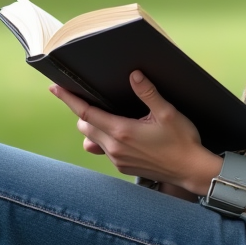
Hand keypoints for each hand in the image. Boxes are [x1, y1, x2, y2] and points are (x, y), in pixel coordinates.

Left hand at [50, 71, 220, 192]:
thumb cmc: (182, 140)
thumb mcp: (168, 112)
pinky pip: (104, 150)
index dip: (69, 99)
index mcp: (122, 131)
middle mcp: (115, 147)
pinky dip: (104, 139)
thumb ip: (148, 93)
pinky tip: (119, 132)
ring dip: (93, 126)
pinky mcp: (123, 167)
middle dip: (83, 111)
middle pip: (85, 126)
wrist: (190, 170)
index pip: (86, 113)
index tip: (55, 88)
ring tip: (106, 114)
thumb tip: (134, 75)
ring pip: (92, 139)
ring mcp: (117, 159)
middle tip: (89, 96)